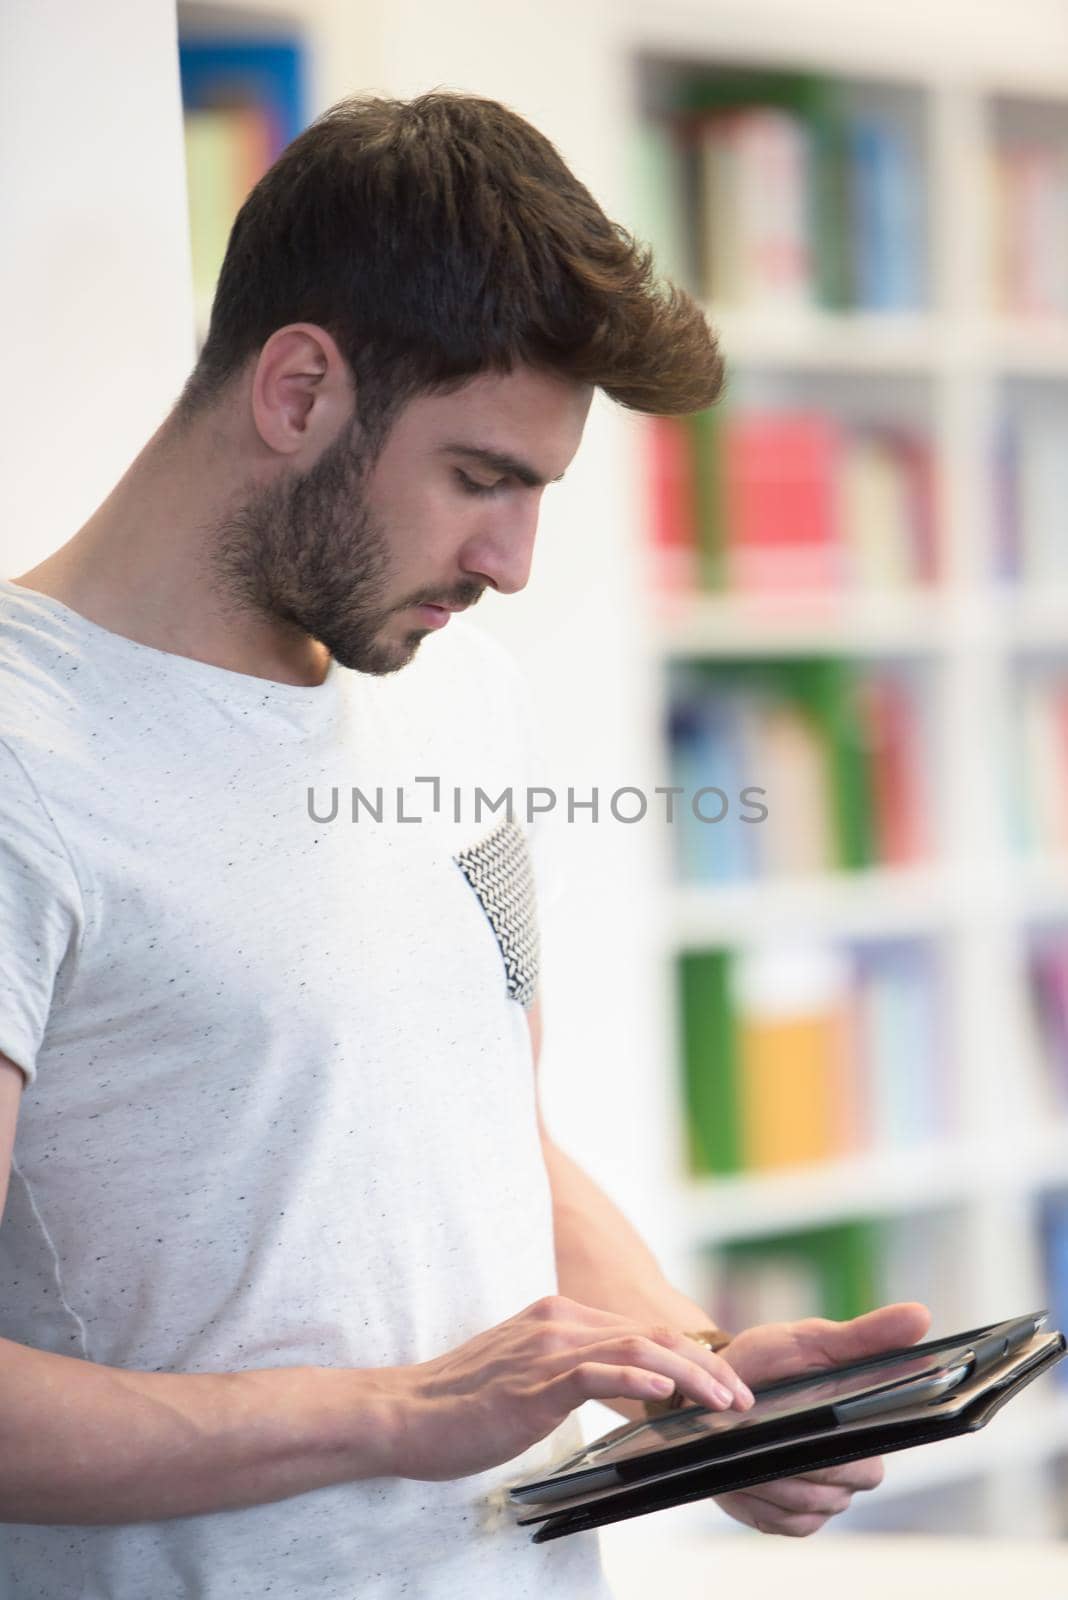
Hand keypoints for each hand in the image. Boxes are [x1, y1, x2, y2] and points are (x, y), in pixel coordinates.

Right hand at [376, 1294, 754, 1480]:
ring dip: (689, 1376)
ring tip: (724, 1401)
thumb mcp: (528, 1377)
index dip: (691, 1356)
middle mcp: (558, 1322)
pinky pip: (595, 1374)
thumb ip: (571, 1373)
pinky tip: (666, 1393)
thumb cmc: (463, 1405)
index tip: (725, 1386)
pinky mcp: (533, 1382)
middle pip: (649, 1335)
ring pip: (635, 1350)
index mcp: (559, 1317)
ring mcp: (546, 1349)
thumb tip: (621, 1392)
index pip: (640, 1331)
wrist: (404, 1413)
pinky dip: (636, 1381)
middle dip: (705, 1365)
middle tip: (743, 1397)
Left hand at [712, 1300, 931, 1536]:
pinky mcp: (791, 1519)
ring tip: (745, 1448)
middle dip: (801, 1462)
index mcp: (866, 1430)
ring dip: (773, 1478)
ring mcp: (823, 1499)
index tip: (813, 1430)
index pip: (871, 1456)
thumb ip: (867, 1335)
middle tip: (765, 1433)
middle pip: (839, 1485)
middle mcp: (851, 1471)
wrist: (722, 1385)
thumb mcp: (815, 1339)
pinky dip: (760, 1501)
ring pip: (808, 1506)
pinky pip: (785, 1523)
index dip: (844, 1449)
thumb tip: (922, 1316)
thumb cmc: (774, 1359)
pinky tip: (741, 1475)